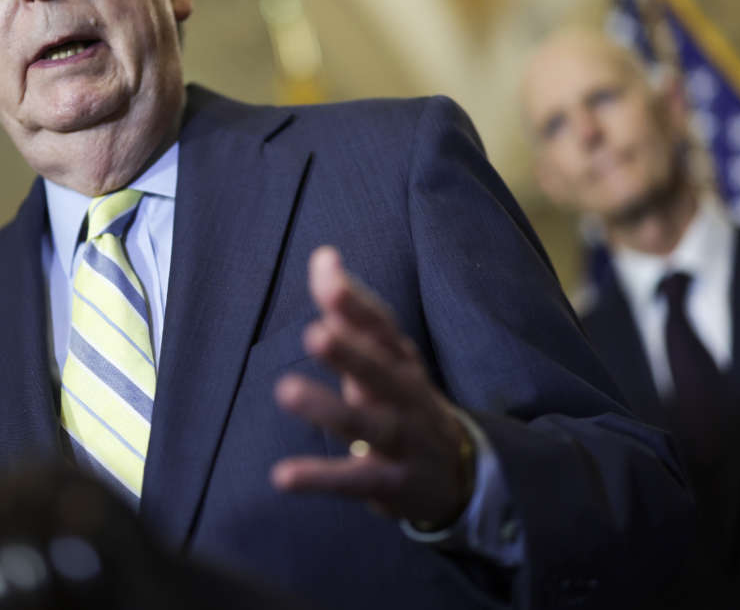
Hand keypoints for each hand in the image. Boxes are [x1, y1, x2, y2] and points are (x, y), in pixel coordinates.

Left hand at [270, 246, 474, 527]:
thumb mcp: (383, 355)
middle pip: (381, 371)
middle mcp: (405, 396)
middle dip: (351, 353)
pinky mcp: (389, 484)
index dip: (356, 302)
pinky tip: (282, 476)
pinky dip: (319, 477)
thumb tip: (323, 255)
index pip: (382, 326)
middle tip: (315, 333)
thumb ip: (349, 309)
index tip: (328, 275)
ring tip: (286, 391)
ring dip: (329, 408)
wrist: (457, 474)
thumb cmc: (402, 400)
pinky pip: (353, 481)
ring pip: (368, 425)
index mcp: (401, 360)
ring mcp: (401, 441)